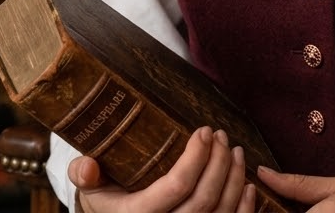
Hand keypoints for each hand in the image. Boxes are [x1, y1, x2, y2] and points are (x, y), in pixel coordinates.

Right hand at [70, 126, 255, 212]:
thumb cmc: (104, 200)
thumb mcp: (89, 188)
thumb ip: (85, 173)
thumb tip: (86, 165)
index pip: (176, 188)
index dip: (196, 158)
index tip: (203, 130)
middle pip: (204, 201)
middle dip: (219, 163)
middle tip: (221, 135)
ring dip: (235, 180)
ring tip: (235, 151)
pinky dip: (245, 208)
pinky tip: (250, 185)